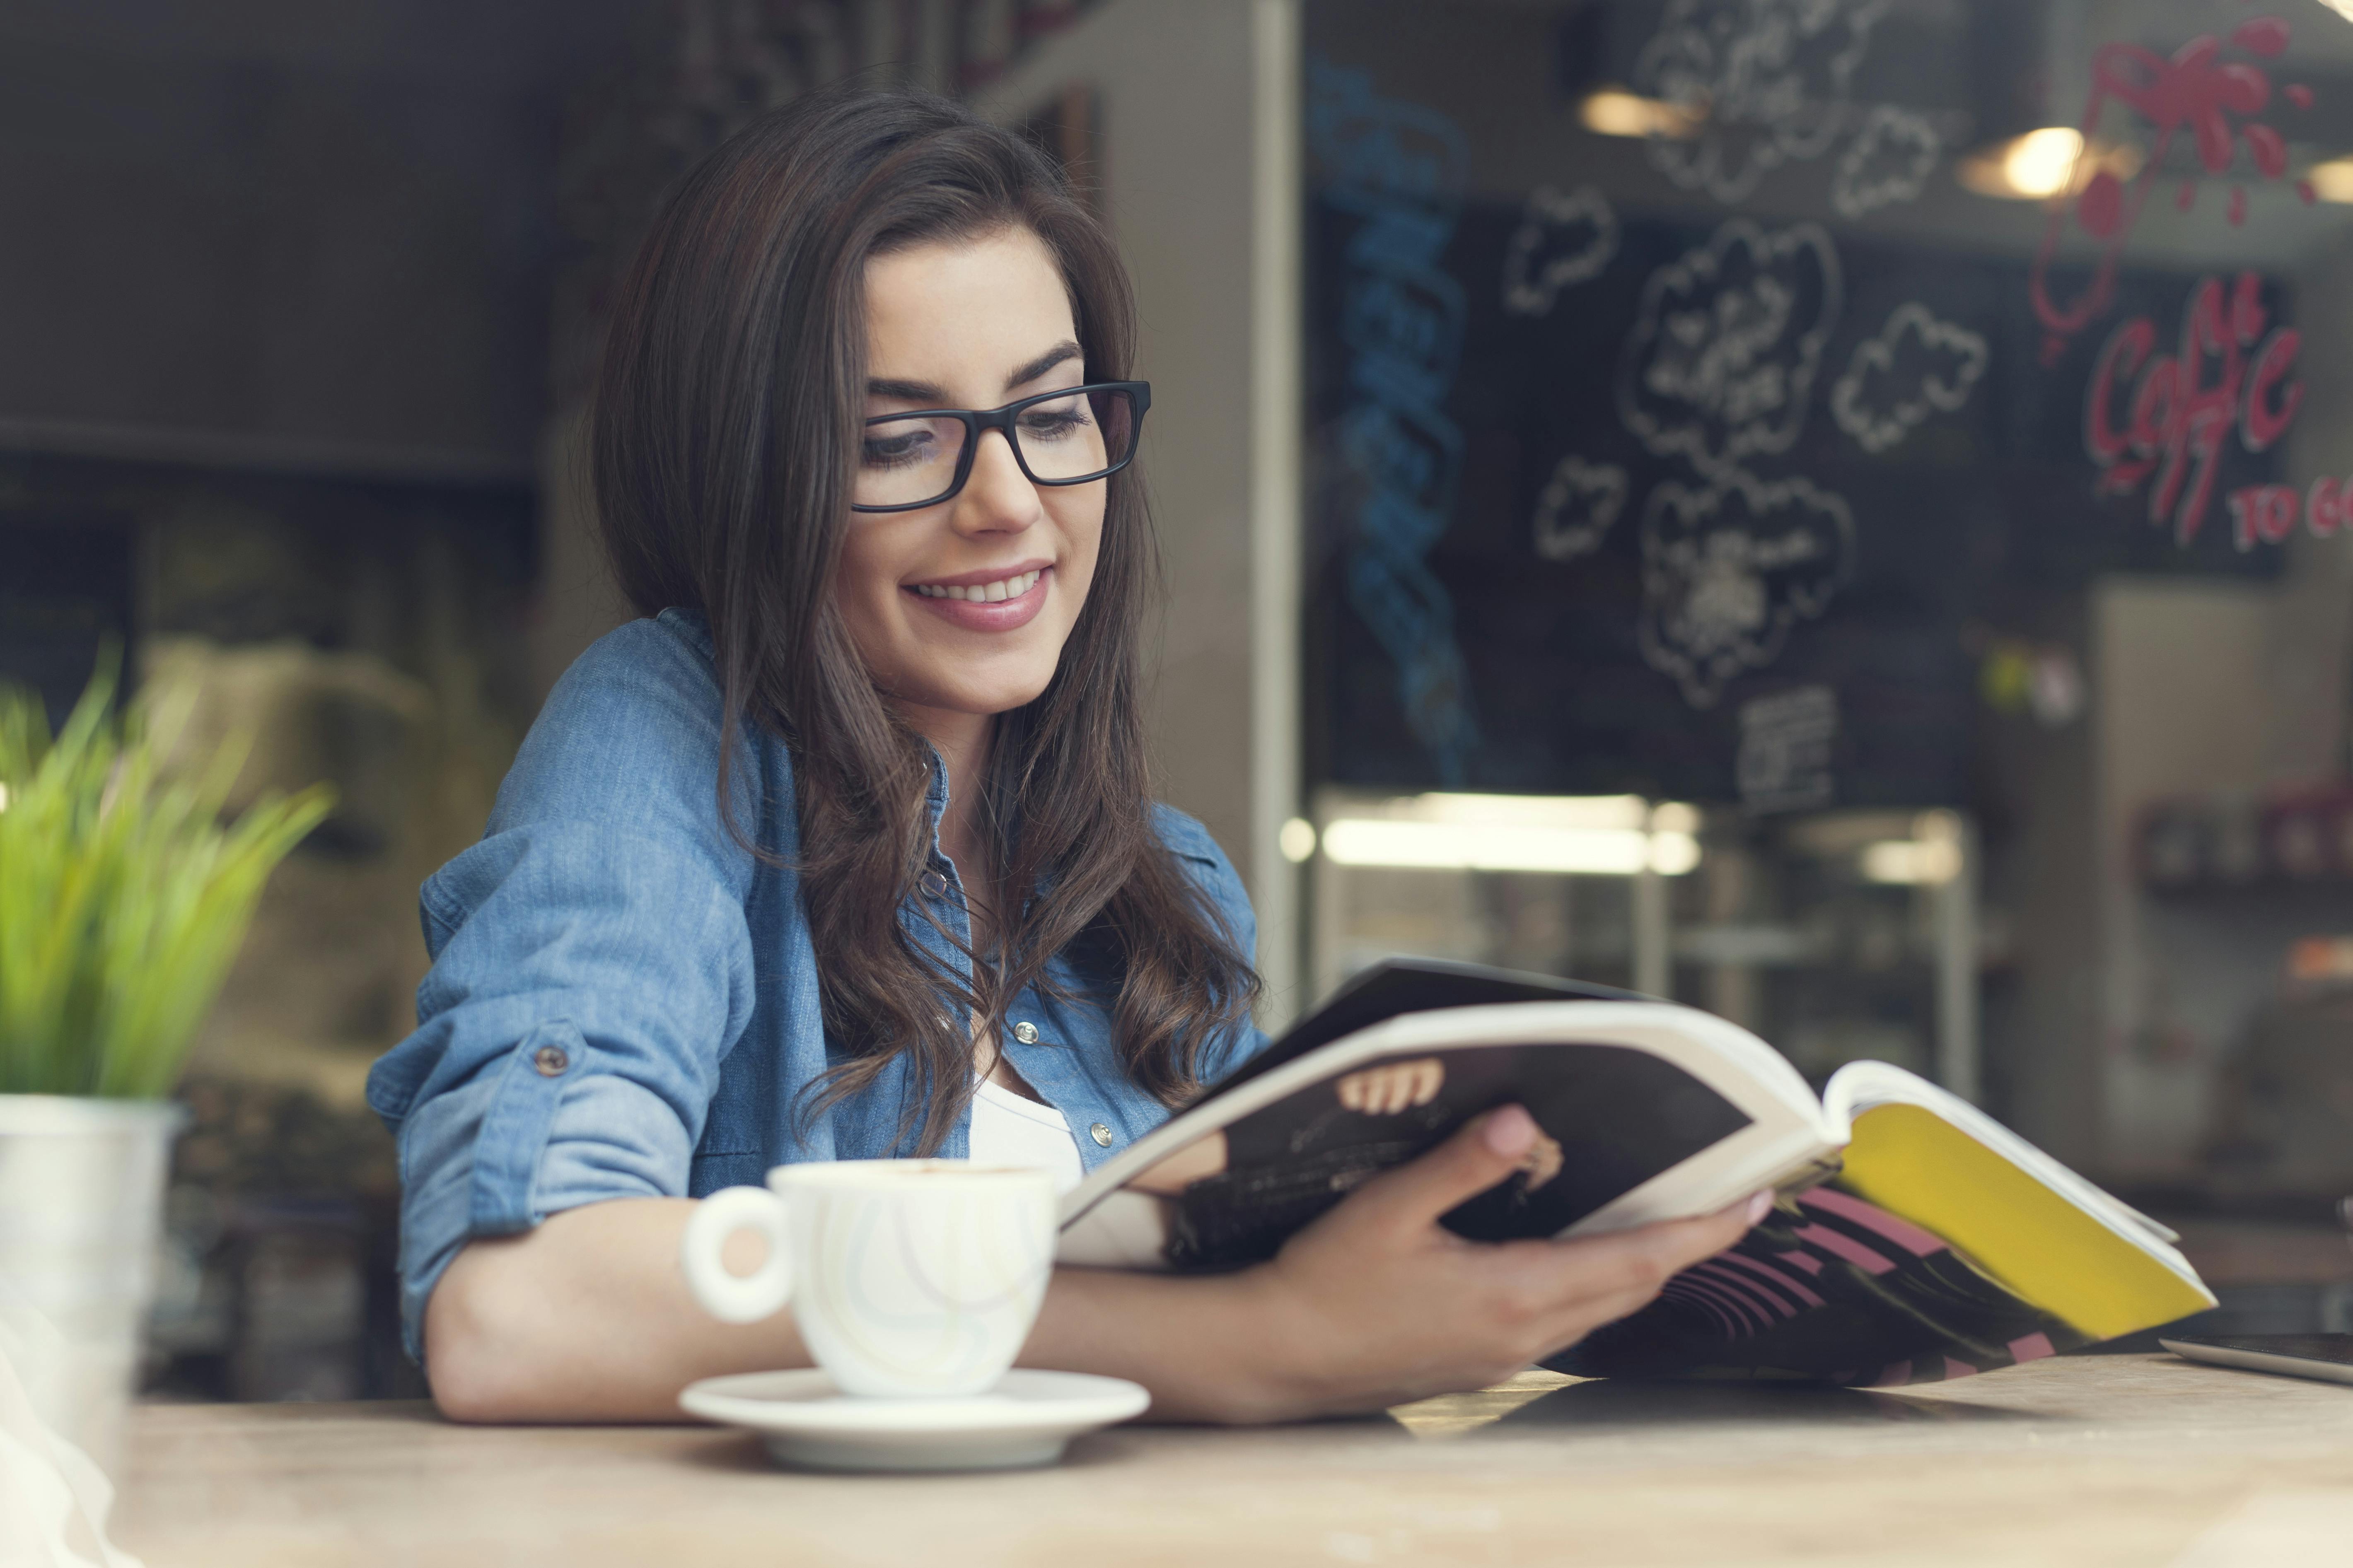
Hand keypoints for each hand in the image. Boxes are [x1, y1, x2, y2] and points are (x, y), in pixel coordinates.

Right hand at [1236, 1104, 1765, 1419]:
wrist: (1279, 1357)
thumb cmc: (1324, 1281)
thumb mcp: (1387, 1210)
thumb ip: (1459, 1165)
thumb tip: (1519, 1122)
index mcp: (1510, 1293)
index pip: (1636, 1260)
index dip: (1701, 1231)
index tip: (1753, 1202)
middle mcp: (1521, 1333)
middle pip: (1632, 1288)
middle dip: (1688, 1245)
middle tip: (1731, 1203)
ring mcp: (1503, 1356)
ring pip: (1601, 1309)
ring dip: (1642, 1268)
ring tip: (1672, 1224)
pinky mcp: (1480, 1363)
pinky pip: (1564, 1322)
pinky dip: (1595, 1286)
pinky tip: (1582, 1259)